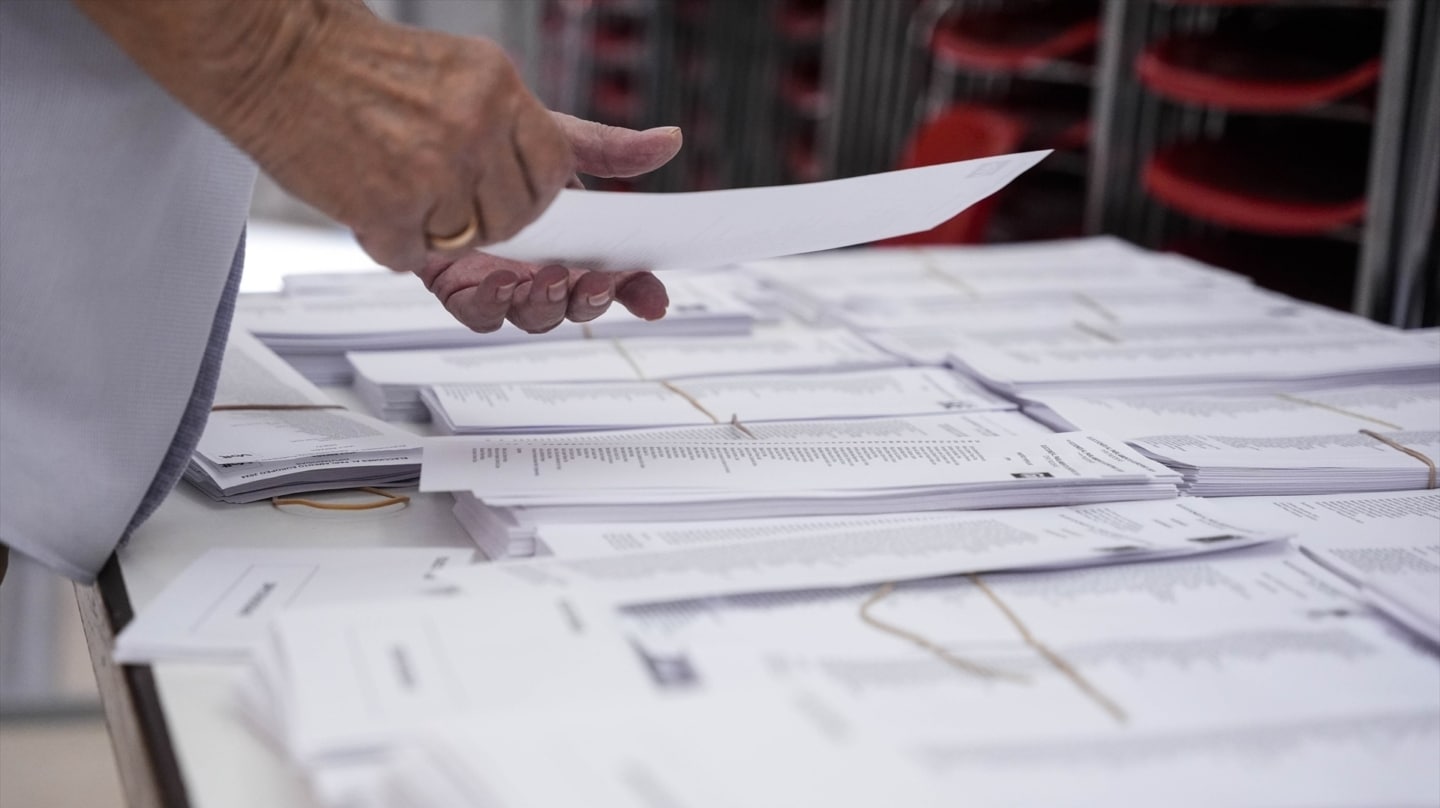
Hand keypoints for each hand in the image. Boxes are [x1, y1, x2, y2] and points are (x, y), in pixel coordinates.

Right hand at [77, 0, 574, 271]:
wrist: (277, 55)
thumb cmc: (377, 75)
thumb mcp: (486, 83)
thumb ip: (576, 135)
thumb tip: (663, 147)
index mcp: (502, 91)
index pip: (554, 177)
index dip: (528, 194)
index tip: (500, 185)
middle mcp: (474, 126)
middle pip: (518, 219)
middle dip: (484, 217)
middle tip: (442, 183)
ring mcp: (432, 169)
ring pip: (471, 245)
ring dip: (435, 228)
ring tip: (399, 177)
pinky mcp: (387, 206)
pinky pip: (414, 260)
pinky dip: (391, 240)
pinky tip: (371, 194)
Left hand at [417, 115, 681, 332]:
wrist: (433, 140)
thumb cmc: (496, 144)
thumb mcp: (559, 141)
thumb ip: (612, 151)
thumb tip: (669, 140)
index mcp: (575, 242)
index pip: (618, 278)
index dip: (638, 293)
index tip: (653, 300)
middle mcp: (543, 268)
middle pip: (577, 305)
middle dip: (591, 300)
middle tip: (594, 281)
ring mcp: (503, 282)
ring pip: (534, 317)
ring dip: (546, 305)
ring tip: (547, 278)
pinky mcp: (458, 287)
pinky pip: (479, 314)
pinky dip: (491, 306)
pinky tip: (497, 282)